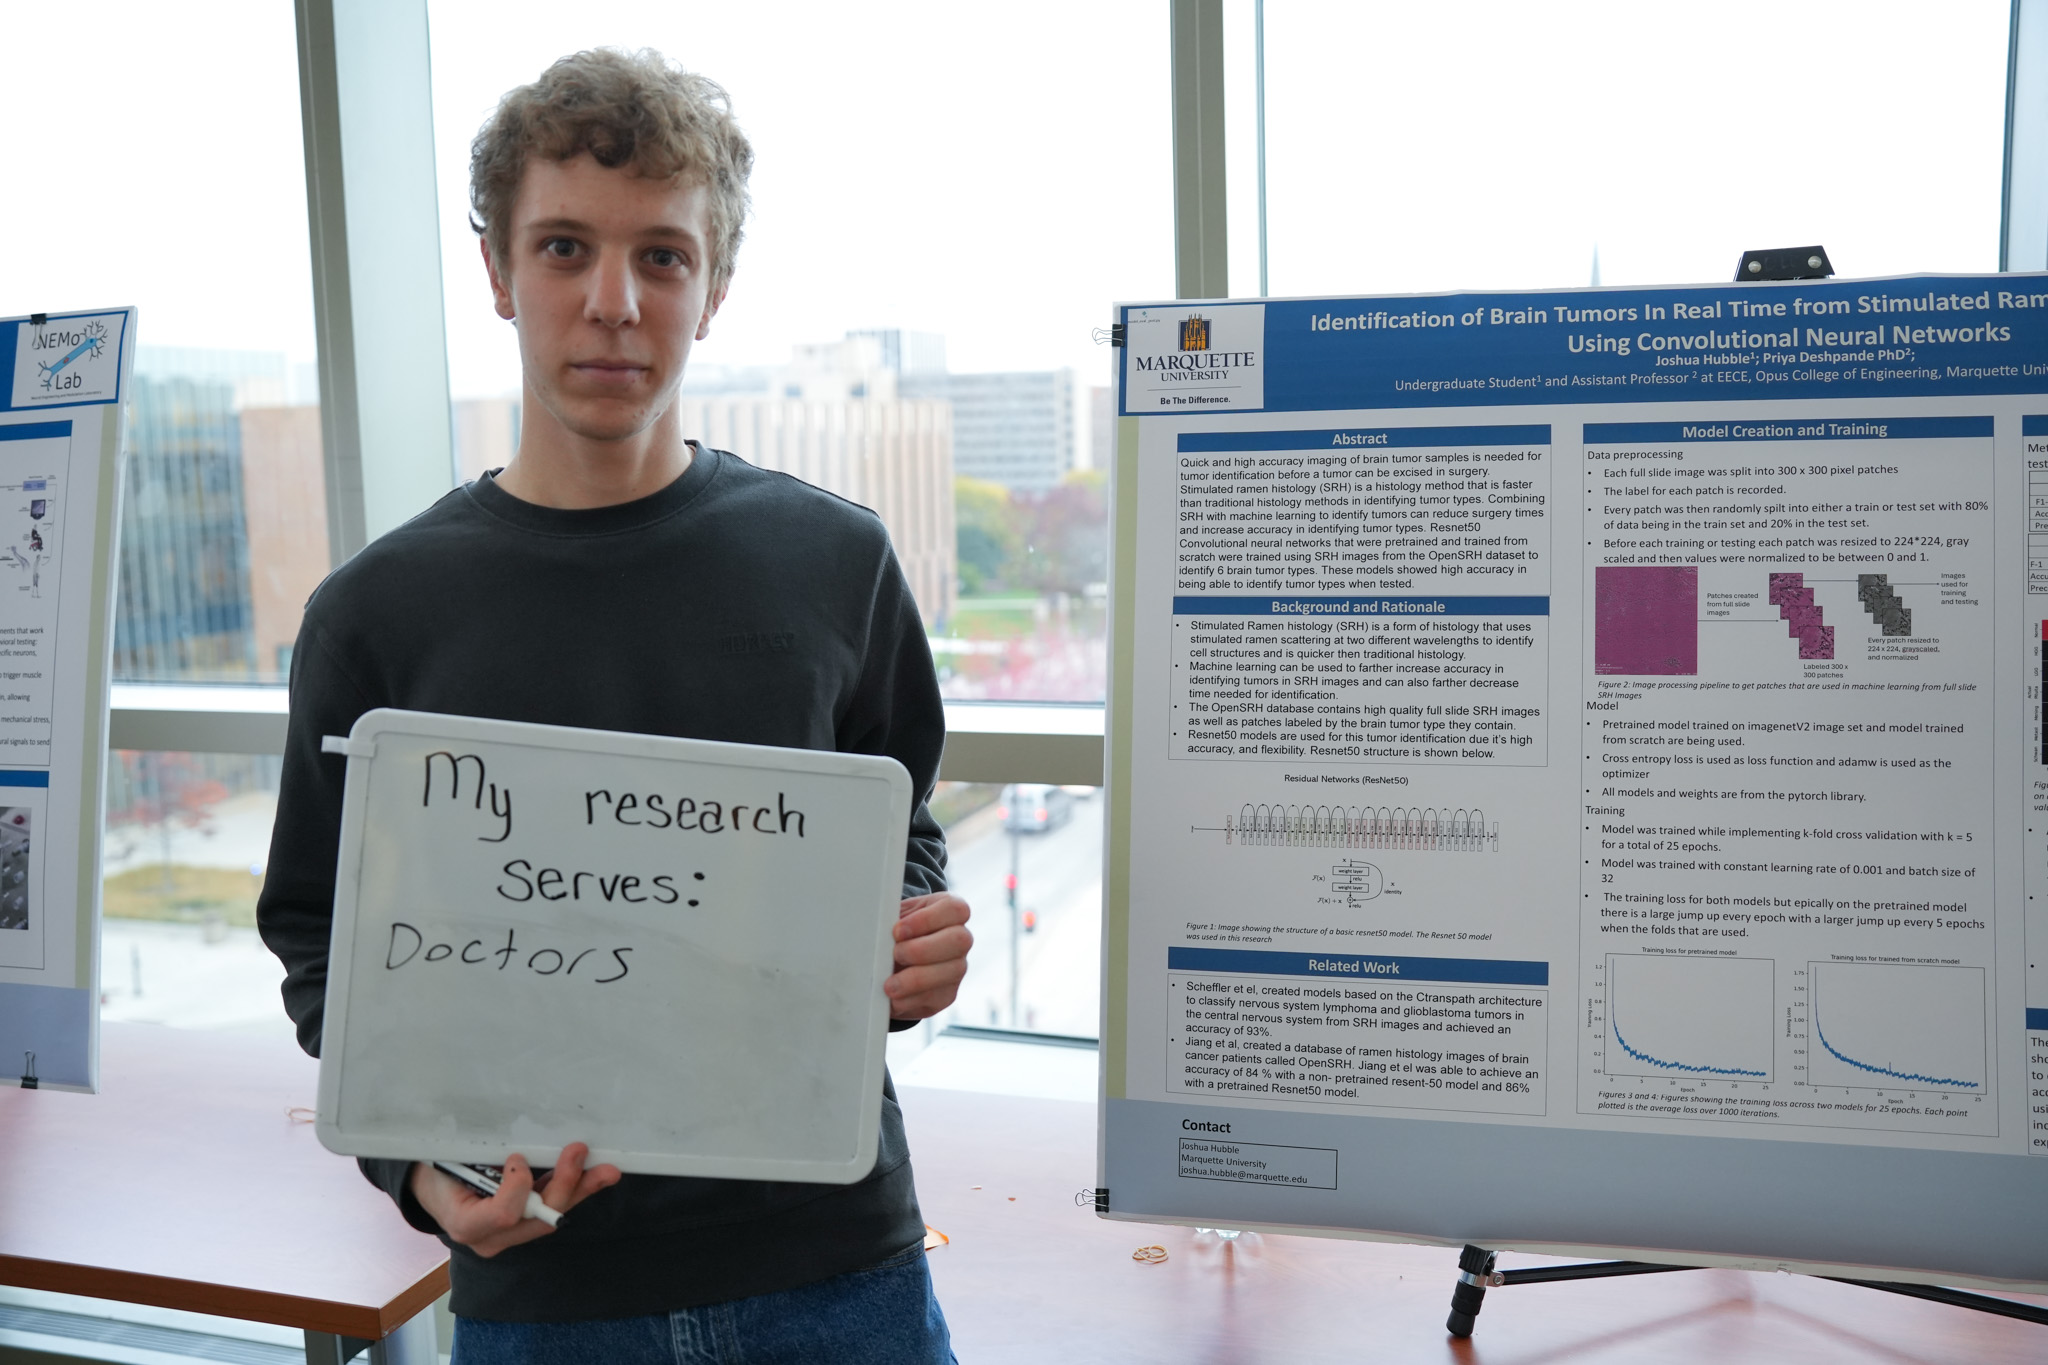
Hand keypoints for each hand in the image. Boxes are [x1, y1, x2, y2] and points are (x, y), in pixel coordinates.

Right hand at [408, 1143, 620, 1256]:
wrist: (433, 1189)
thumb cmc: (438, 1171)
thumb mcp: (447, 1163)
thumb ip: (474, 1159)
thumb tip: (513, 1140)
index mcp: (465, 1224)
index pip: (501, 1216)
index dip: (516, 1189)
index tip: (518, 1157)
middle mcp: (491, 1239)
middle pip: (537, 1218)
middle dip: (563, 1184)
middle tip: (578, 1151)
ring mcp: (511, 1236)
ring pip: (552, 1216)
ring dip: (582, 1189)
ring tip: (608, 1171)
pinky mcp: (526, 1225)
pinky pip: (553, 1209)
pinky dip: (576, 1190)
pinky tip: (599, 1175)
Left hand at [886, 892, 970, 1020]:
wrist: (892, 962)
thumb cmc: (896, 933)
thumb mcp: (894, 917)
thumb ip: (893, 917)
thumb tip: (877, 926)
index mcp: (949, 912)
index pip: (954, 909)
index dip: (926, 920)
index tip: (897, 930)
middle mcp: (960, 939)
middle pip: (959, 940)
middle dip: (921, 950)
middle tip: (895, 954)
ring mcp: (957, 968)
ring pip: (952, 971)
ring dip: (914, 979)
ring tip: (889, 983)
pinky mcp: (947, 995)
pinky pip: (935, 997)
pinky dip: (909, 999)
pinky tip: (894, 996)